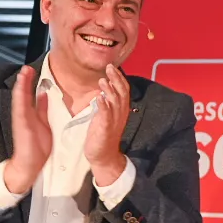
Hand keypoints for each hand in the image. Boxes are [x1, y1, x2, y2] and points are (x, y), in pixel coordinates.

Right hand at [5, 65, 51, 195]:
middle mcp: (24, 114)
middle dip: (24, 80)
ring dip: (21, 85)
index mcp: (30, 113)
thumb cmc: (36, 146)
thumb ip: (42, 108)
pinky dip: (20, 98)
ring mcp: (21, 119)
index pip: (30, 94)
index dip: (30, 82)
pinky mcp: (22, 125)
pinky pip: (21, 109)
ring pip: (20, 98)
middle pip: (23, 93)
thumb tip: (44, 94)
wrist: (30, 163)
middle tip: (26, 67)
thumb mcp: (43, 122)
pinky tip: (21, 89)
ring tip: (24, 72)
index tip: (32, 70)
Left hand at [85, 64, 131, 184]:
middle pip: (122, 93)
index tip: (112, 67)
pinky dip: (103, 105)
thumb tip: (105, 90)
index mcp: (121, 110)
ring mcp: (114, 121)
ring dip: (109, 90)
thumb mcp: (107, 116)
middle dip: (116, 79)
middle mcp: (120, 114)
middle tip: (109, 67)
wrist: (103, 155)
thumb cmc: (103, 135)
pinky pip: (106, 115)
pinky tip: (99, 97)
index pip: (123, 90)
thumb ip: (107, 103)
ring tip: (103, 80)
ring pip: (115, 102)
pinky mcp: (106, 128)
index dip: (119, 78)